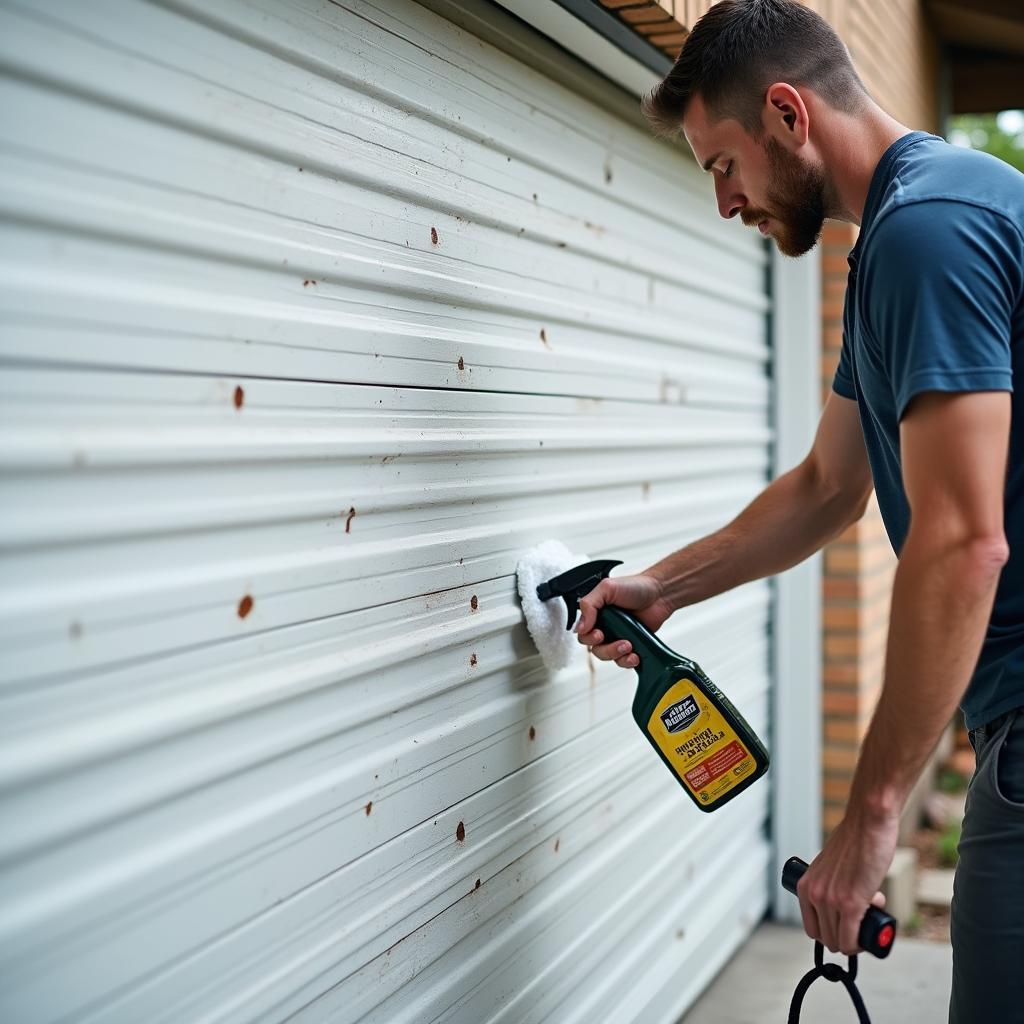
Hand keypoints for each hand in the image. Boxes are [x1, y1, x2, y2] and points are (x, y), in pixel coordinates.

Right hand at [573, 572, 672, 669]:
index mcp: (596, 614)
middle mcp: (605, 627)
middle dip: (606, 650)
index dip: (589, 638)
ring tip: (629, 646)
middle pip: (595, 649)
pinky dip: (628, 661)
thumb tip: (580, 627)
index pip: (583, 634)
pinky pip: (624, 660)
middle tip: (619, 642)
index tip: (599, 634)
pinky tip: (635, 655)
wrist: (661, 593)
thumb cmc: (635, 586)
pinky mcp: (632, 646)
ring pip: (609, 657)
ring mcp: (618, 637)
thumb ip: (589, 604)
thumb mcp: (606, 588)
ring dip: (617, 655)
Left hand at [796, 807, 897, 954]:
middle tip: (862, 921)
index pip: (812, 928)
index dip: (831, 933)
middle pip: (826, 938)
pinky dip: (861, 945)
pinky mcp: (850, 904)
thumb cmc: (854, 841)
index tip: (847, 928)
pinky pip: (851, 940)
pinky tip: (872, 934)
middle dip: (847, 937)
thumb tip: (844, 907)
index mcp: (805, 885)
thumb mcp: (830, 867)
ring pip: (839, 942)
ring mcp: (830, 901)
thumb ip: (831, 885)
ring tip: (870, 914)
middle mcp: (814, 894)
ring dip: (858, 938)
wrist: (868, 823)